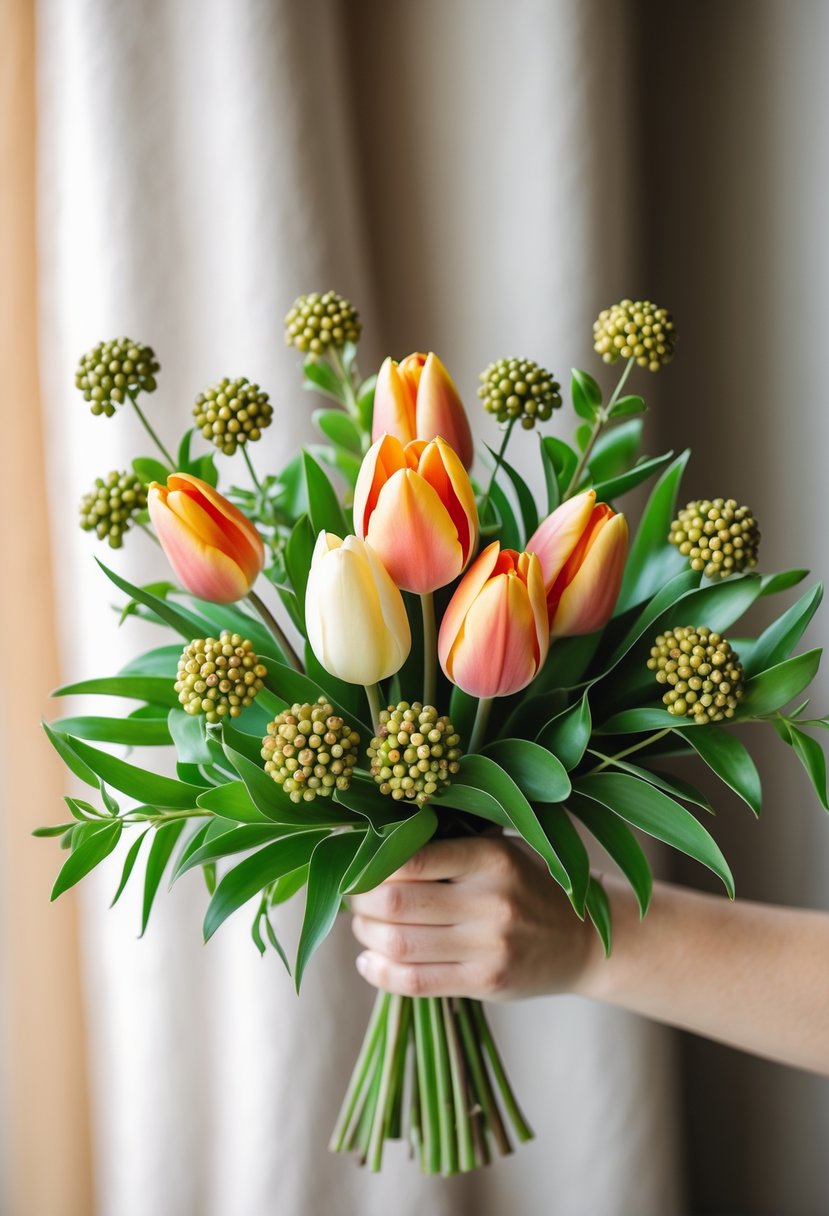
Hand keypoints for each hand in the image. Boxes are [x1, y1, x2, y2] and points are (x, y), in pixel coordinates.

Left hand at [349, 834, 596, 999]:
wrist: (581, 939)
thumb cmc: (524, 886)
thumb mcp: (498, 851)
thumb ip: (446, 848)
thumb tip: (369, 846)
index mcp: (491, 856)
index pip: (412, 857)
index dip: (371, 864)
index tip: (359, 865)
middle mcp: (491, 899)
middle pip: (396, 901)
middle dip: (361, 901)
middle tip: (356, 899)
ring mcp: (490, 945)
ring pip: (399, 943)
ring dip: (365, 936)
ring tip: (364, 929)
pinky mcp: (486, 982)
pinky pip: (415, 982)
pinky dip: (379, 973)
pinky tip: (369, 962)